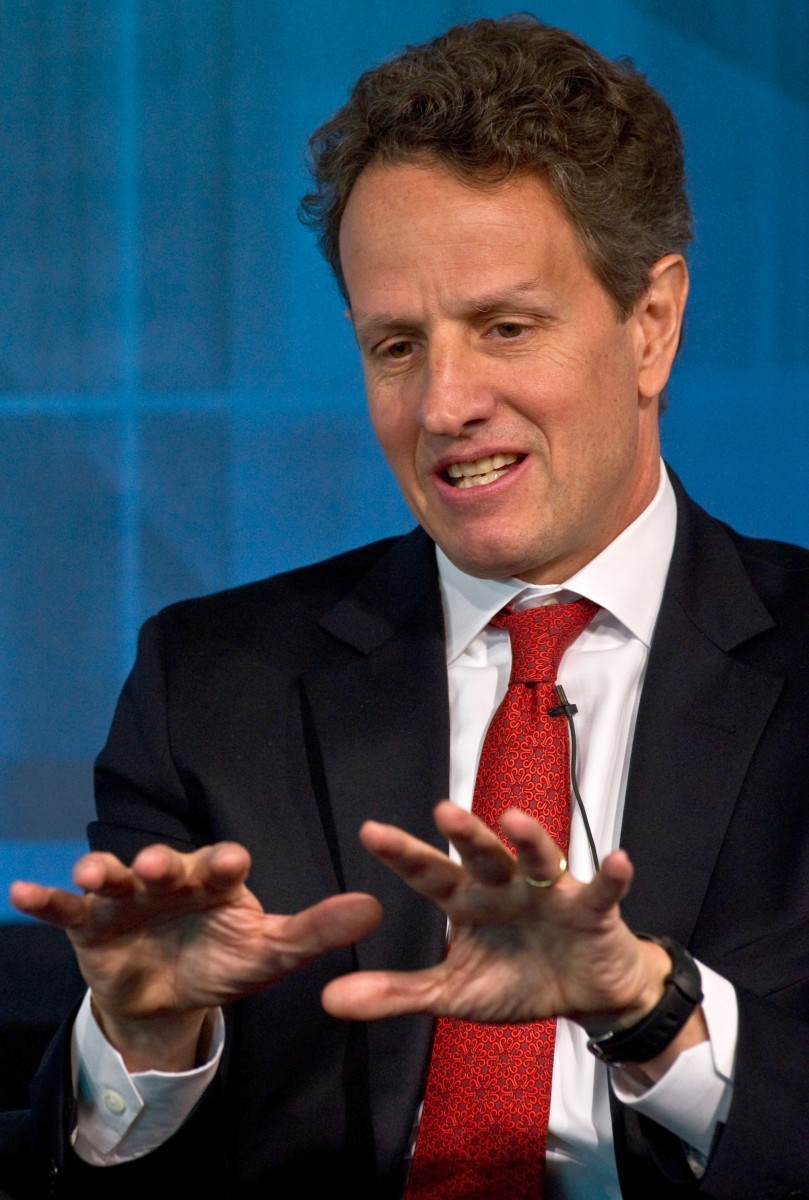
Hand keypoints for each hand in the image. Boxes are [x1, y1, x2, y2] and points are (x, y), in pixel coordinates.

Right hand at [11, 842, 381, 1069]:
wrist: (168, 997)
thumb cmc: (224, 961)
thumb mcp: (270, 953)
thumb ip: (318, 931)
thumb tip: (377, 908)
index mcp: (216, 881)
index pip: (222, 864)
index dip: (223, 862)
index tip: (228, 864)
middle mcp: (170, 879)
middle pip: (164, 865)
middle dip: (158, 864)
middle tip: (156, 867)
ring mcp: (127, 898)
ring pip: (114, 876)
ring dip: (103, 871)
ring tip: (93, 873)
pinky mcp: (91, 923)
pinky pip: (66, 907)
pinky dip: (47, 898)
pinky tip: (20, 892)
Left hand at [323, 802, 669, 1031]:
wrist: (585, 994)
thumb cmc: (518, 980)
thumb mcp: (454, 993)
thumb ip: (397, 992)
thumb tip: (329, 998)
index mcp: (469, 901)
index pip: (431, 873)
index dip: (403, 854)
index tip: (370, 831)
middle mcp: (507, 885)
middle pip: (483, 854)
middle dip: (465, 833)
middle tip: (443, 811)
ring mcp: (552, 893)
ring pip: (539, 859)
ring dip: (530, 839)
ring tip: (514, 820)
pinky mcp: (594, 909)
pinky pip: (603, 891)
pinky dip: (612, 877)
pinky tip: (618, 861)